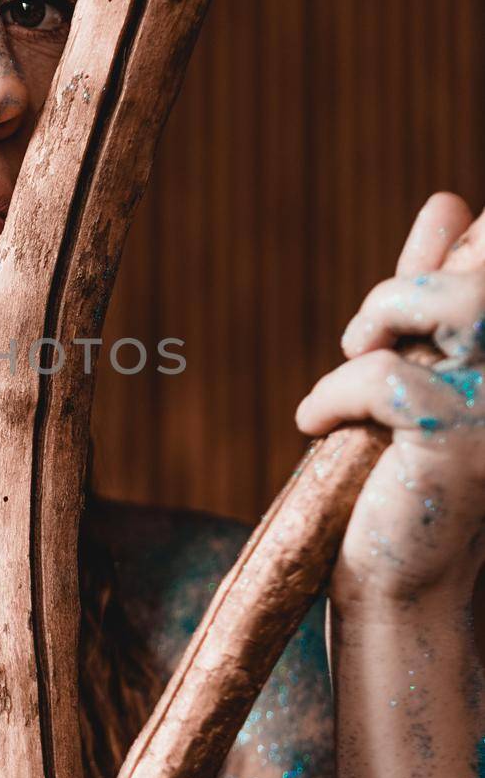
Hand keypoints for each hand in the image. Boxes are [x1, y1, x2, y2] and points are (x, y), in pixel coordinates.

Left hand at [295, 191, 484, 605]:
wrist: (398, 577)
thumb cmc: (406, 470)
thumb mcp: (422, 365)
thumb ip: (437, 287)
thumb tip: (449, 200)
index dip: (464, 246)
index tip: (402, 310)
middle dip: (409, 284)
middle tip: (365, 338)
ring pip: (451, 301)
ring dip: (379, 318)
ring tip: (349, 361)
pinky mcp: (461, 442)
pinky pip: (385, 376)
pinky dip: (333, 392)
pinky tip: (313, 424)